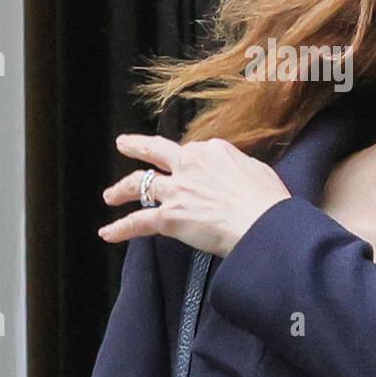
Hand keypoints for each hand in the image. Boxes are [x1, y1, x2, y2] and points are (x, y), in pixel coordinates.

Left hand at [98, 133, 292, 257]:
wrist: (263, 224)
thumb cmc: (268, 203)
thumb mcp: (258, 171)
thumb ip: (239, 168)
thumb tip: (236, 175)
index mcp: (213, 150)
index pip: (192, 151)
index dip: (188, 161)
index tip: (188, 168)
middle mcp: (190, 164)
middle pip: (155, 151)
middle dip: (136, 146)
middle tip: (123, 144)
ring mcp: (177, 190)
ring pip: (139, 184)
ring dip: (121, 189)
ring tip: (110, 195)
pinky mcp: (169, 217)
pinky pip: (138, 222)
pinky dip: (120, 228)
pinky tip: (107, 233)